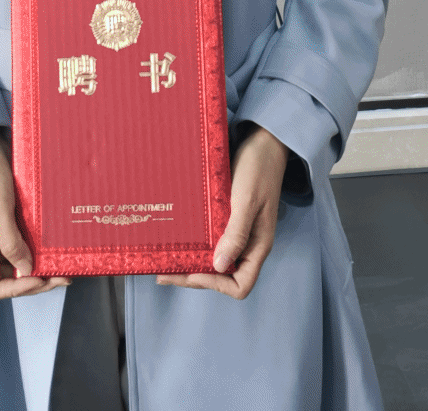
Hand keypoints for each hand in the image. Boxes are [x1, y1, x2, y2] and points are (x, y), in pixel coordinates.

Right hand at [0, 124, 61, 301]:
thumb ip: (10, 241)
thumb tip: (26, 271)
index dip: (17, 291)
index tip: (40, 277)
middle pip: (10, 280)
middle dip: (35, 282)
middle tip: (62, 275)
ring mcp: (0, 235)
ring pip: (20, 264)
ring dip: (40, 268)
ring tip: (64, 264)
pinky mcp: (11, 223)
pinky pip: (25, 245)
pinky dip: (40, 250)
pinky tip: (56, 247)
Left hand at [157, 125, 287, 299]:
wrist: (264, 142)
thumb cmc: (258, 169)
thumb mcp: (247, 201)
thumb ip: (237, 234)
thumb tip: (220, 266)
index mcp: (258, 245)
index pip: (240, 284)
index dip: (216, 284)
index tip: (193, 270)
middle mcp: (248, 244)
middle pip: (223, 276)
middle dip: (194, 277)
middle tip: (164, 274)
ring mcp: (239, 232)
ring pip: (215, 260)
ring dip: (192, 264)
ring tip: (165, 262)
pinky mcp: (230, 219)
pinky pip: (213, 241)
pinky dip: (197, 246)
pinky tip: (180, 241)